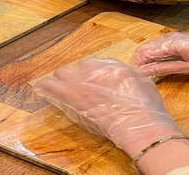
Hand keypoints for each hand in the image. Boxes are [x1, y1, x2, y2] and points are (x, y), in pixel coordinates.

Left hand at [33, 58, 183, 156]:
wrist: (139, 125)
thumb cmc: (146, 108)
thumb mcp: (143, 83)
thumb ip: (129, 76)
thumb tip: (126, 77)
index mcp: (112, 66)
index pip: (93, 63)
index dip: (90, 73)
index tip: (90, 80)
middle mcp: (95, 71)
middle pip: (75, 66)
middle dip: (74, 75)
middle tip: (74, 86)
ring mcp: (82, 83)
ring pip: (61, 73)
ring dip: (59, 80)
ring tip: (52, 86)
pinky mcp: (73, 99)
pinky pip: (52, 88)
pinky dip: (46, 88)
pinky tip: (41, 89)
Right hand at [131, 32, 188, 79]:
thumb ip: (166, 68)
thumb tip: (146, 71)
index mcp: (174, 41)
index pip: (147, 50)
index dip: (137, 62)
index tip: (131, 75)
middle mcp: (174, 36)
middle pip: (149, 47)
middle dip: (140, 60)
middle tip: (133, 76)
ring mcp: (178, 38)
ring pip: (155, 47)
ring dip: (147, 59)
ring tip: (141, 73)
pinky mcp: (183, 43)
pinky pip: (164, 49)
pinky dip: (157, 57)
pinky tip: (154, 66)